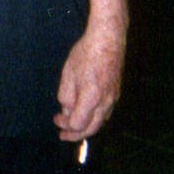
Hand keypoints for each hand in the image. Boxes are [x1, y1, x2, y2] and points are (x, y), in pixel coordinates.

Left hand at [53, 24, 124, 141]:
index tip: (56, 120)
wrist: (108, 39)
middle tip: (63, 134)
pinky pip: (106, 113)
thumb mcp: (68, 73)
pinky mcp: (116, 93)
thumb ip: (66, 96)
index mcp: (91, 98)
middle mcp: (105, 102)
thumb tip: (67, 111)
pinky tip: (86, 114)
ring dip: (86, 127)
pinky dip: (95, 118)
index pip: (78, 125)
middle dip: (75, 134)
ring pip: (101, 122)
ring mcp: (113, 98)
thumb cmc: (86, 54)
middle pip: (91, 128)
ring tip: (73, 126)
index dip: (66, 127)